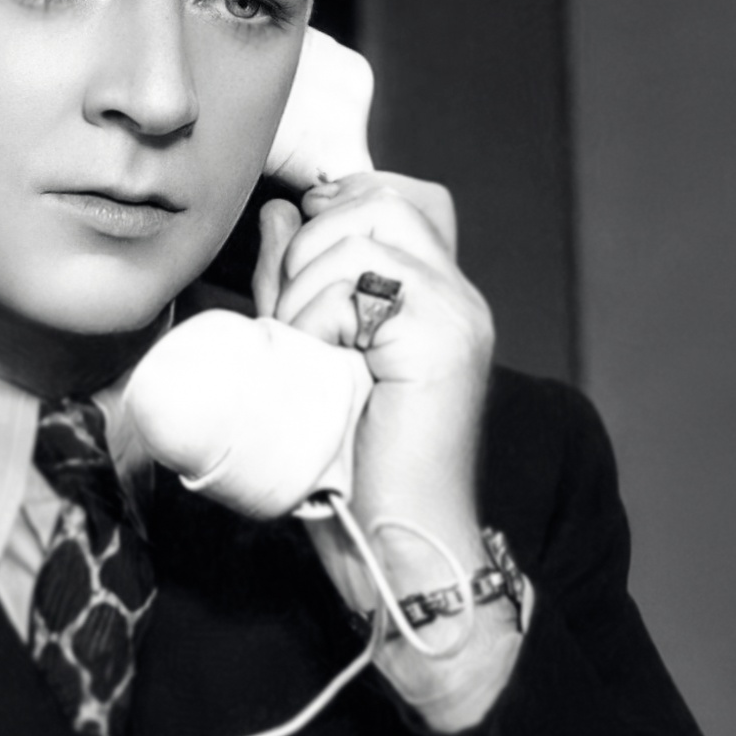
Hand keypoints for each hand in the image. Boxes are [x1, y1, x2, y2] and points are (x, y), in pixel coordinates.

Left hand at [253, 171, 519, 730]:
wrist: (395, 540)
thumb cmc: (349, 462)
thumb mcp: (310, 349)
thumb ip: (296, 281)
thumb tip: (277, 212)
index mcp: (435, 292)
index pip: (393, 194)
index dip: (334, 208)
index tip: (294, 263)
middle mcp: (458, 294)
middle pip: (374, 201)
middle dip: (309, 248)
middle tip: (295, 320)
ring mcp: (458, 314)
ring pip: (359, 239)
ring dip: (306, 291)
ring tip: (305, 350)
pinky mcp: (444, 341)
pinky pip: (359, 288)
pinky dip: (318, 319)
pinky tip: (319, 364)